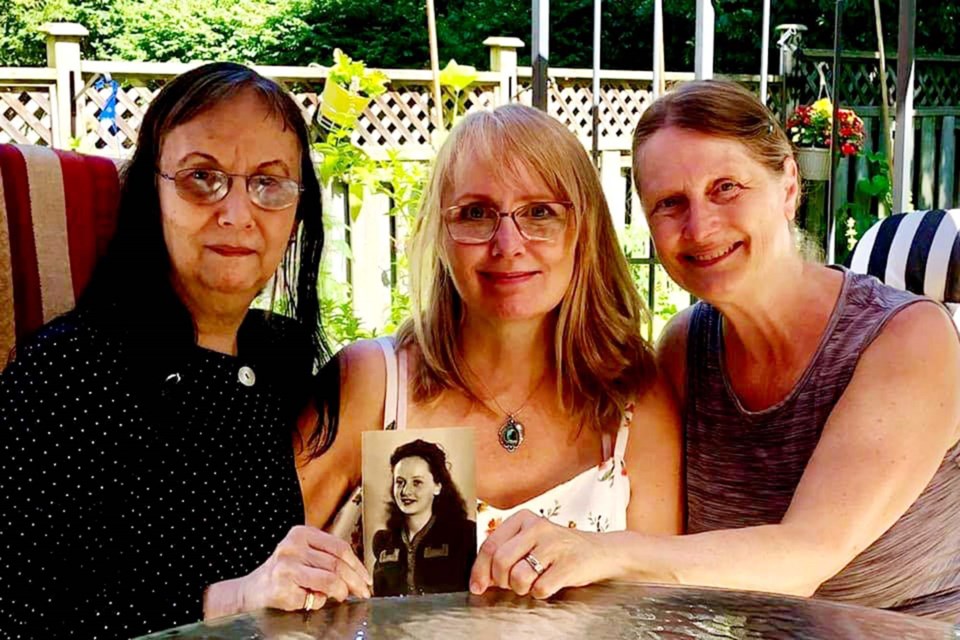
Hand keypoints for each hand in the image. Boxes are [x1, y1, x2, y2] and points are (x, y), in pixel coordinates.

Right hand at [204, 525, 371, 618]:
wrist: (250, 592)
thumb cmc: (281, 574)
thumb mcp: (302, 555)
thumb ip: (325, 557)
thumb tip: (357, 573)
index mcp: (301, 534)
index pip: (339, 547)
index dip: (357, 564)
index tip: (366, 578)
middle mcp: (293, 547)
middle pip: (337, 564)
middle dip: (355, 581)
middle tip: (363, 592)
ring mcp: (287, 567)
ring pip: (330, 579)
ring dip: (341, 592)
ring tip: (342, 597)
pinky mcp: (282, 587)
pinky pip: (313, 596)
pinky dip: (319, 601)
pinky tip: (315, 600)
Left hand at [469, 509, 616, 598]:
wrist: (601, 551)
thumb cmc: (559, 549)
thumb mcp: (531, 541)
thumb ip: (506, 552)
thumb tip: (480, 577)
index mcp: (523, 518)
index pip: (489, 545)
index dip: (479, 570)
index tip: (477, 586)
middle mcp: (537, 527)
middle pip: (500, 562)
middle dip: (501, 581)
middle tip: (512, 584)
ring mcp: (554, 545)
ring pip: (518, 577)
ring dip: (521, 588)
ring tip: (533, 582)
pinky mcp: (568, 564)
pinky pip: (540, 589)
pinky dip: (540, 593)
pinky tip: (549, 584)